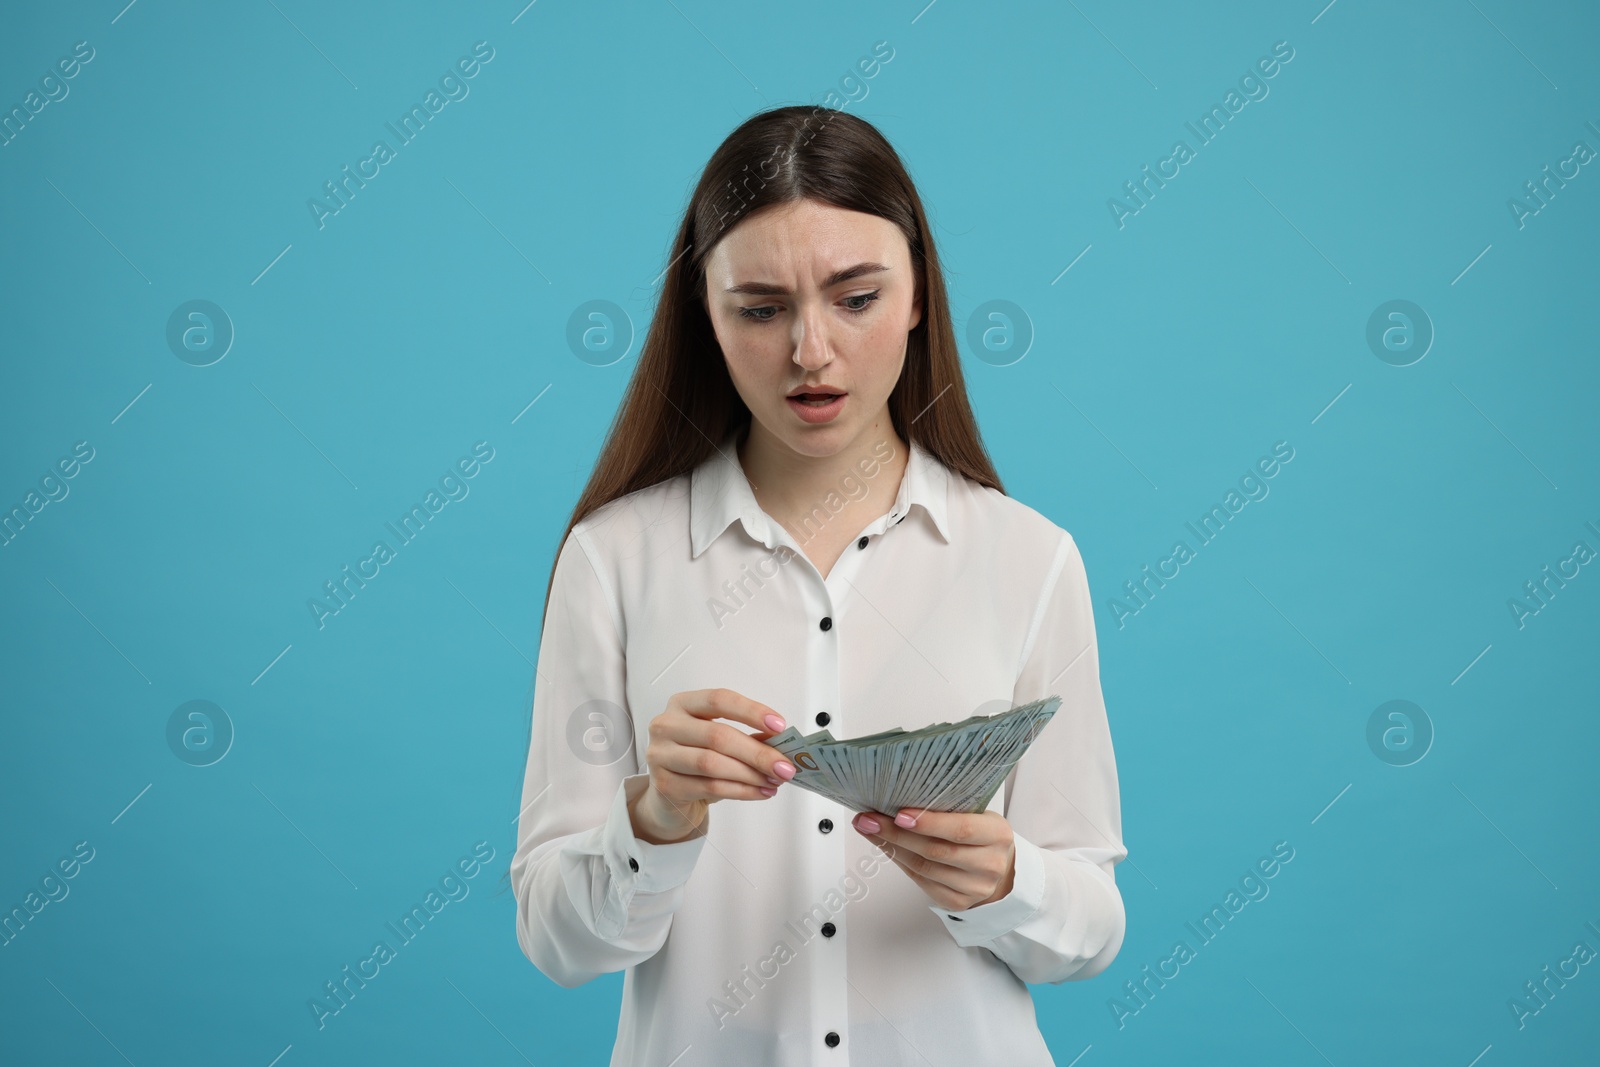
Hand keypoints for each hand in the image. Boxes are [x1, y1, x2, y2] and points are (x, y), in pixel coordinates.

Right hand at [629, 688, 796, 843]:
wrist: (670, 797)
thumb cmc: (697, 761)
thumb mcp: (720, 742)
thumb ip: (747, 737)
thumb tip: (781, 743)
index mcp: (682, 704)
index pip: (718, 700)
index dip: (751, 711)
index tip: (779, 725)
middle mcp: (667, 726)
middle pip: (718, 735)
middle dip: (757, 753)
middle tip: (784, 766)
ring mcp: (661, 756)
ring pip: (712, 764)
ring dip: (750, 774)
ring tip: (773, 781)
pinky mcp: (664, 785)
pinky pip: (709, 787)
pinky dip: (741, 791)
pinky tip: (759, 792)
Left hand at [852, 806, 1015, 910]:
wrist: (997, 867)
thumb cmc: (981, 833)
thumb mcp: (978, 814)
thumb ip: (950, 808)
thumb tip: (901, 794)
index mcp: (997, 835)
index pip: (961, 829)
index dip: (929, 822)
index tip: (899, 814)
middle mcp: (989, 864)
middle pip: (935, 850)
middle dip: (896, 834)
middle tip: (868, 819)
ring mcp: (974, 887)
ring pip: (923, 867)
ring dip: (891, 847)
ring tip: (868, 829)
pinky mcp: (957, 902)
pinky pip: (921, 881)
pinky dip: (899, 861)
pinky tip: (884, 846)